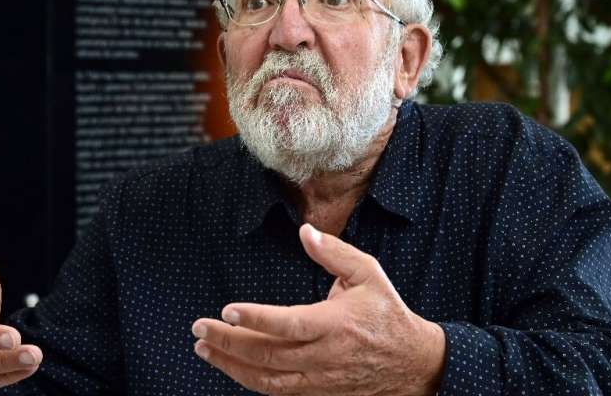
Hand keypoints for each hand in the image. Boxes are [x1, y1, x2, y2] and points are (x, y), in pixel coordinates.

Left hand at [191, 224, 445, 395]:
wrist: (411, 362)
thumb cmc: (385, 311)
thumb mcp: (369, 273)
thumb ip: (335, 252)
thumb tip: (305, 231)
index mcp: (336, 324)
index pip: (289, 324)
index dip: (256, 319)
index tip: (227, 310)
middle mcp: (325, 356)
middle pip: (268, 354)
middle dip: (228, 342)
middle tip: (199, 329)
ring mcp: (320, 380)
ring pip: (268, 379)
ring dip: (231, 365)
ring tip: (204, 349)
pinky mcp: (318, 392)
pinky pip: (278, 391)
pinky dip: (250, 380)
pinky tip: (231, 366)